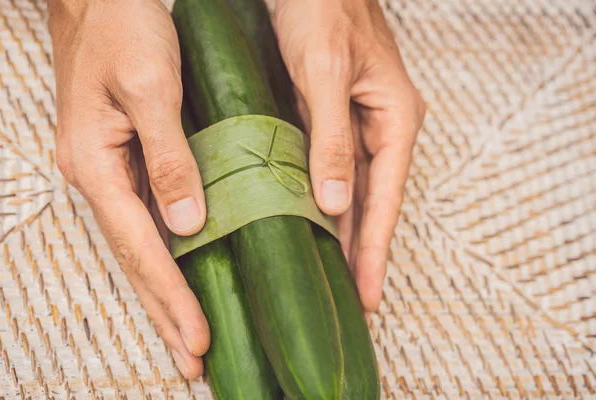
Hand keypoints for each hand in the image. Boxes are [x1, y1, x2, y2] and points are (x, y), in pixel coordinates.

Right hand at [48, 0, 207, 377]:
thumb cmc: (122, 29)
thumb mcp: (148, 87)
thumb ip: (169, 156)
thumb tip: (189, 223)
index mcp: (97, 164)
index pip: (140, 247)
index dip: (170, 296)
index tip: (197, 338)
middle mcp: (99, 176)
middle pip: (137, 258)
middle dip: (166, 310)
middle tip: (194, 358)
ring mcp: (112, 170)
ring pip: (143, 244)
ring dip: (167, 290)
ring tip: (189, 332)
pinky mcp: (128, 159)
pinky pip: (149, 218)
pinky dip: (169, 253)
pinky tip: (188, 272)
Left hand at [275, 0, 425, 310]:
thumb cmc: (323, 9)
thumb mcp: (326, 74)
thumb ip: (331, 138)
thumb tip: (337, 203)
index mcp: (396, 119)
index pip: (387, 199)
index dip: (375, 249)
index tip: (368, 293)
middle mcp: (382, 127)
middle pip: (374, 202)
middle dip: (363, 251)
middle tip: (353, 300)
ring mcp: (359, 125)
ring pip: (354, 191)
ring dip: (343, 232)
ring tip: (333, 277)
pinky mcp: (334, 119)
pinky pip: (332, 171)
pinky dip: (323, 202)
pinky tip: (311, 225)